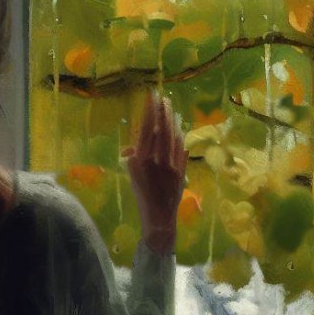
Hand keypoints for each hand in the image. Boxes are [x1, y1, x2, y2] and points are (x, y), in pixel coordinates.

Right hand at [122, 91, 187, 253]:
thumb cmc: (141, 195)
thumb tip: (133, 147)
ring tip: (171, 109)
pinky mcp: (181, 170)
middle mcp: (156, 160)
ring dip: (172, 121)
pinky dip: (179, 137)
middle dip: (163, 112)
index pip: (146, 129)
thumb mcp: (132, 175)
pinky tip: (179, 128)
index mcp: (141, 160)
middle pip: (161, 130)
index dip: (150, 112)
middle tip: (164, 98)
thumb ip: (133, 158)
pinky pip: (180, 149)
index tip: (152, 98)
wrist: (158, 216)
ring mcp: (171, 165)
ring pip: (173, 137)